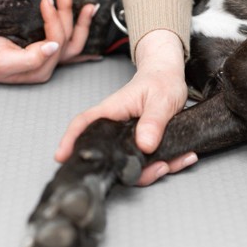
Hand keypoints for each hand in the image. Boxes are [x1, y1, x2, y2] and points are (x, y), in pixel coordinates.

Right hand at [0, 0, 98, 83]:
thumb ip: (31, 59)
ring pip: (70, 35)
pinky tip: (88, 11)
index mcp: (41, 69)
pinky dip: (77, 23)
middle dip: (71, 14)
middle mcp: (47, 61)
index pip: (57, 42)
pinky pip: (66, 34)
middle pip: (69, 38)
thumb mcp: (4, 62)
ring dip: (77, 16)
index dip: (54, 20)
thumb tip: (54, 47)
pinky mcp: (41, 41)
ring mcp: (47, 51)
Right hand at [55, 29, 196, 184]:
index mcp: (114, 111)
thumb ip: (153, 122)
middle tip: (156, 169)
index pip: (85, 124)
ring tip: (173, 163)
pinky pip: (151, 161)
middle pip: (110, 155)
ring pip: (133, 163)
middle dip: (130, 170)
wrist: (171, 76)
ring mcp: (130, 138)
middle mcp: (118, 127)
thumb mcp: (161, 99)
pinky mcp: (143, 144)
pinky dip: (169, 163)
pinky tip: (184, 157)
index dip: (70, 140)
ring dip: (154, 170)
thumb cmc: (161, 81)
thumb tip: (144, 145)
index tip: (62, 157)